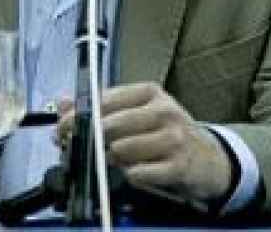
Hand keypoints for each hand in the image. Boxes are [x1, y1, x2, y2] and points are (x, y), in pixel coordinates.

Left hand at [57, 83, 233, 209]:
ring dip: (111, 161)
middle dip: (89, 141)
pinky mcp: (179, 165)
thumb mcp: (139, 113)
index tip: (62, 130)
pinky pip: (138, 174)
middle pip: (110, 125)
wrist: (208, 158)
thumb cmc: (167, 134)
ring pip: (121, 150)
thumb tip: (63, 103)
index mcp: (150, 93)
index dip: (77, 116)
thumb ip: (100, 108)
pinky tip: (134, 173)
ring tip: (115, 162)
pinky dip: (129, 176)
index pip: (104, 100)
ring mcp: (174, 138)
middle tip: (82, 150)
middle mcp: (164, 111)